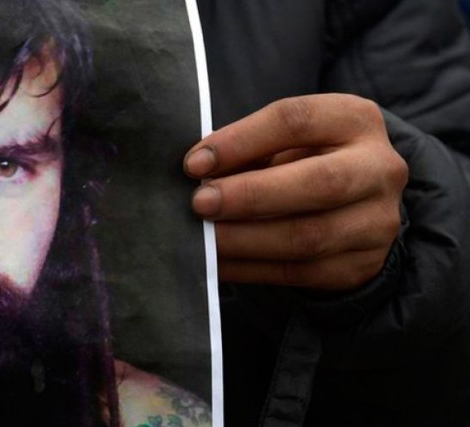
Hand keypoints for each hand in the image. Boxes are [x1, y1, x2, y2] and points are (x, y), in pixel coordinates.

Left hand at [183, 94, 406, 290]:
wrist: (355, 205)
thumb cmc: (303, 160)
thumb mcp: (283, 141)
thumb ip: (247, 150)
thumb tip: (198, 171)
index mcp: (355, 119)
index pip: (296, 121)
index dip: (241, 141)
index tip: (195, 163)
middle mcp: (379, 169)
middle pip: (320, 182)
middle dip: (251, 195)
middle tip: (200, 203)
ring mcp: (377, 221)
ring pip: (309, 237)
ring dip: (246, 239)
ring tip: (204, 238)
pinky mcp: (361, 265)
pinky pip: (299, 272)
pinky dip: (250, 268)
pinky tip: (218, 262)